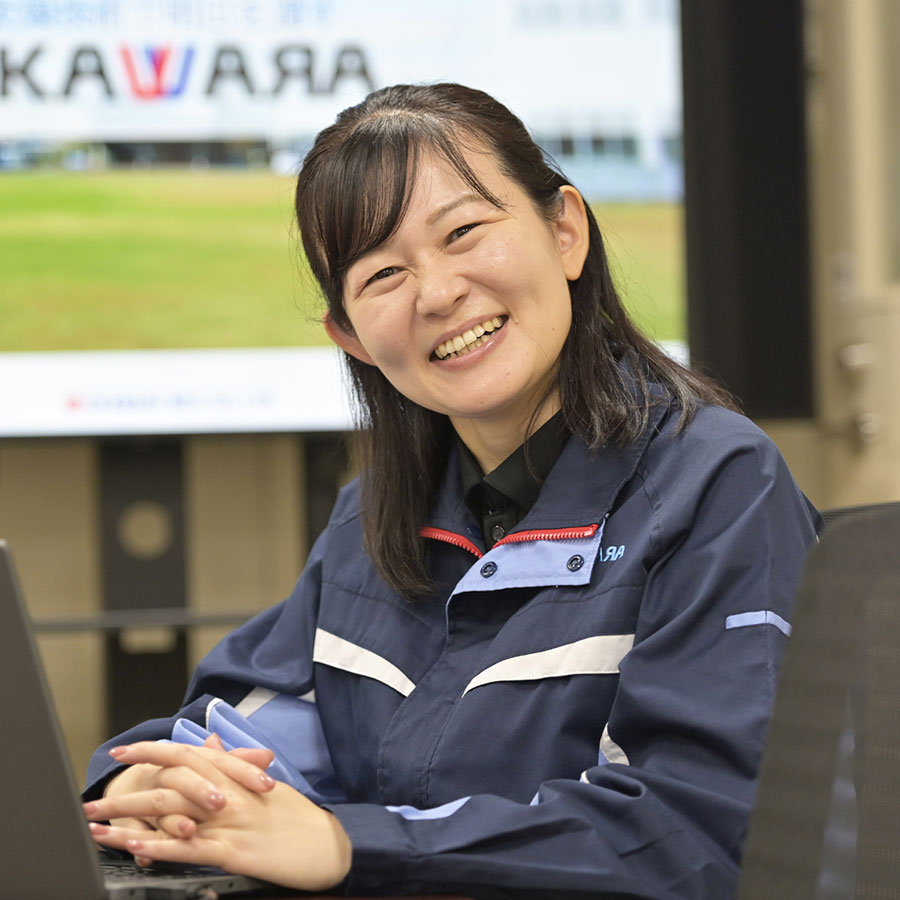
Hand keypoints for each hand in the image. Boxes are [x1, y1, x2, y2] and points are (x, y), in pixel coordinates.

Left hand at [85, 741, 351, 890]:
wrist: (328, 843)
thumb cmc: (298, 817)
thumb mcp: (265, 784)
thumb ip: (233, 764)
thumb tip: (207, 743)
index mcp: (236, 775)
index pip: (187, 754)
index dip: (151, 751)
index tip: (123, 753)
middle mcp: (229, 792)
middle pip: (170, 782)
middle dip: (127, 792)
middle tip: (92, 803)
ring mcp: (230, 820)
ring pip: (171, 814)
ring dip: (129, 821)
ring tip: (97, 828)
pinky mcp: (233, 850)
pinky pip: (189, 846)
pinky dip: (160, 844)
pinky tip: (136, 845)